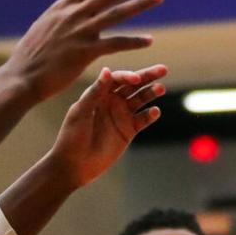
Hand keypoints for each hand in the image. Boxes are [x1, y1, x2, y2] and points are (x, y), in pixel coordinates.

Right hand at [2, 0, 163, 103]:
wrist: (22, 78)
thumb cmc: (32, 53)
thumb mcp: (44, 22)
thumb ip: (61, 4)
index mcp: (63, 6)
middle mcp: (73, 15)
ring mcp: (80, 32)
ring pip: (117, 13)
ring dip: (141, 3)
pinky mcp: (85, 52)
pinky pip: (116, 43)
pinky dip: (134, 40)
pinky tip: (149, 41)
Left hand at [50, 66, 166, 187]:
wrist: (74, 164)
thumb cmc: (72, 135)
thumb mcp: (81, 111)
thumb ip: (95, 91)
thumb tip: (107, 70)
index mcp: (100, 92)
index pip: (117, 78)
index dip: (128, 76)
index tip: (137, 79)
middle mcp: (113, 100)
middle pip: (133, 85)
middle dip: (148, 76)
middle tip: (163, 69)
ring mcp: (121, 115)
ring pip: (141, 100)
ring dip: (151, 93)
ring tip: (161, 89)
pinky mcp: (129, 130)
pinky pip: (143, 119)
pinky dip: (151, 115)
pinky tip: (156, 111)